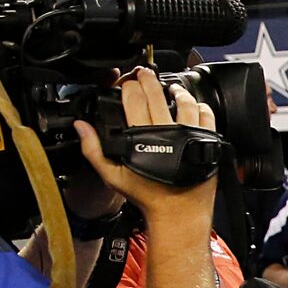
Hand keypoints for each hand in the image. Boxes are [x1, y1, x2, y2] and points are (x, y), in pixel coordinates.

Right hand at [72, 71, 216, 231]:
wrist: (179, 214)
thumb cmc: (148, 196)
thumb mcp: (114, 176)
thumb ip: (94, 150)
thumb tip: (81, 127)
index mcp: (142, 136)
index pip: (133, 98)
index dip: (129, 85)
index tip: (128, 83)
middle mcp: (167, 132)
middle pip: (156, 93)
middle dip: (148, 79)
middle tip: (144, 74)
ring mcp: (189, 134)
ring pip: (184, 100)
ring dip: (176, 89)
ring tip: (171, 88)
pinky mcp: (206, 140)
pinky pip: (206, 114)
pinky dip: (200, 105)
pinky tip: (193, 105)